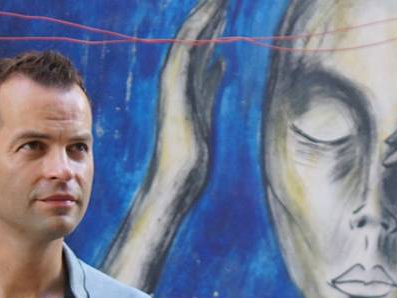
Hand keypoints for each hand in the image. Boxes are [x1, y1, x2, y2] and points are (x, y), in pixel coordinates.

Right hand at [153, 0, 226, 196]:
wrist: (175, 180)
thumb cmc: (191, 157)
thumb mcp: (206, 112)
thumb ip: (209, 85)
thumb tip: (219, 63)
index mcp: (185, 84)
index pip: (198, 47)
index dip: (210, 25)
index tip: (223, 8)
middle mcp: (177, 81)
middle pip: (193, 41)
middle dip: (207, 18)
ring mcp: (173, 86)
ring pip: (188, 42)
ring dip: (202, 20)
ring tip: (217, 1)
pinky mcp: (174, 92)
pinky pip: (185, 55)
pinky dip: (196, 34)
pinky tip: (210, 18)